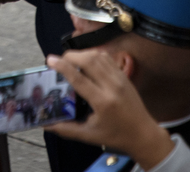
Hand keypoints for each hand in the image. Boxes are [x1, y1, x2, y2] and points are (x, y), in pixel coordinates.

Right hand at [46, 50, 173, 169]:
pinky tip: (86, 61)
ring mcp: (120, 79)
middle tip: (59, 60)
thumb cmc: (116, 136)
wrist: (144, 135)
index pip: (79, 78)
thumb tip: (45, 125)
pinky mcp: (124, 76)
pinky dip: (93, 55)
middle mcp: (112, 87)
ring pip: (98, 56)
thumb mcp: (89, 135)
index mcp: (102, 102)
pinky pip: (107, 58)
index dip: (62, 67)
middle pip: (89, 61)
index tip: (50, 60)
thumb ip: (66, 129)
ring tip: (71, 60)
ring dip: (81, 54)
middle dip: (70, 56)